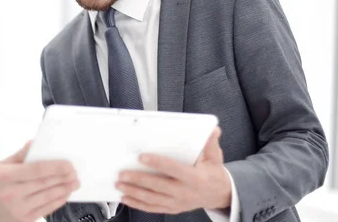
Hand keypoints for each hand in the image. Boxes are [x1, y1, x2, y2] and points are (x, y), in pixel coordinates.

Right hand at [0, 141, 79, 221]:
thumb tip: (36, 143)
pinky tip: (64, 194)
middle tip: (75, 172)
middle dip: (63, 177)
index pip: (36, 170)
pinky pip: (46, 209)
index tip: (68, 164)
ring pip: (48, 197)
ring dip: (64, 189)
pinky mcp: (24, 219)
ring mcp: (19, 209)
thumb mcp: (2, 164)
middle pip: (45, 183)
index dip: (55, 167)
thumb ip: (21, 154)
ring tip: (74, 183)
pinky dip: (58, 201)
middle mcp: (12, 193)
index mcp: (7, 176)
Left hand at [116, 126, 230, 213]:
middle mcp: (184, 192)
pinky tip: (126, 198)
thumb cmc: (213, 173)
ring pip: (152, 199)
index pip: (173, 169)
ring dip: (134, 192)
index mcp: (194, 178)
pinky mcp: (172, 208)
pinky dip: (138, 204)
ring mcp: (177, 202)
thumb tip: (212, 129)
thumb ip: (210, 143)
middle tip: (122, 174)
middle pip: (158, 186)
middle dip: (138, 180)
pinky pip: (152, 208)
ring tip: (119, 185)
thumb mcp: (215, 157)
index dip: (157, 163)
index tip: (142, 157)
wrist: (218, 194)